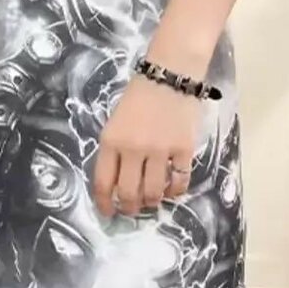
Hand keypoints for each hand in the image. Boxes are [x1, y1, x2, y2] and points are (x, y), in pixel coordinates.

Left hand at [91, 74, 203, 218]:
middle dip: (129, 208)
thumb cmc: (139, 97)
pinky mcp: (184, 149)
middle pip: (129, 193)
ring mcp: (160, 151)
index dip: (105, 203)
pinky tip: (171, 189)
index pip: (103, 182)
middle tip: (132, 209)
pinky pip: (179, 182)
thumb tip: (117, 182)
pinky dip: (174, 191)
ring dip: (151, 202)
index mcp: (111, 141)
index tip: (108, 212)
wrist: (170, 75)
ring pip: (153, 193)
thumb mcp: (115, 123)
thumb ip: (114, 151)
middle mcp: (133, 149)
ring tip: (151, 199)